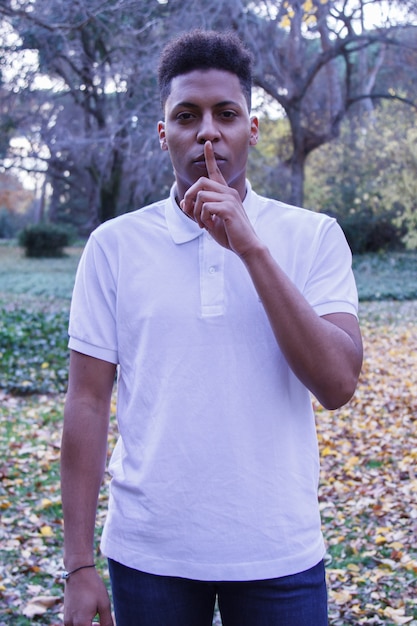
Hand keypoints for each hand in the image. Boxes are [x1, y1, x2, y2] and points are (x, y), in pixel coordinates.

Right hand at [63, 568, 113, 625]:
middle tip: (101, 623)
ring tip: (97, 622)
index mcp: (81, 623)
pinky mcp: (66, 615)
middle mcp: (71, 624)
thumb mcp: (104, 604)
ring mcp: (67, 620)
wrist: (79, 572)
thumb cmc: (93, 587)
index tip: (104, 623)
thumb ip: (107, 622)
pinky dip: (82, 625)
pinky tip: (90, 617)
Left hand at [180, 141, 259, 256]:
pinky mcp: (228, 208)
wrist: (247, 246)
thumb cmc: (230, 235)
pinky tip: (209, 226)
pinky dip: (202, 218)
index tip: (207, 144)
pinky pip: (205, 207)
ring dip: (195, 212)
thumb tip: (185, 205)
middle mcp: (229, 192)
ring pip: (200, 195)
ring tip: (202, 224)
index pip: (216, 171)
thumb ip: (200, 211)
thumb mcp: (212, 220)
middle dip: (188, 197)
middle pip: (200, 182)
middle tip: (188, 213)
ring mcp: (229, 198)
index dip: (210, 157)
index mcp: (226, 193)